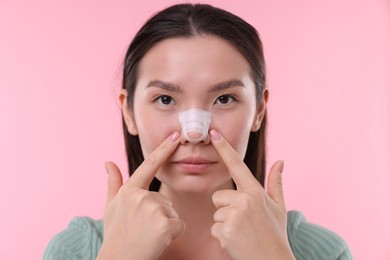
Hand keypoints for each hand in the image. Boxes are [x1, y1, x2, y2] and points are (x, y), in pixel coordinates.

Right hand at [97, 132, 185, 259]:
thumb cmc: (116, 234)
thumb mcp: (110, 207)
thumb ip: (113, 183)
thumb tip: (108, 162)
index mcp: (129, 190)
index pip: (149, 164)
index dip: (164, 149)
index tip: (175, 135)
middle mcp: (141, 196)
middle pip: (164, 200)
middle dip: (159, 214)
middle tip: (143, 228)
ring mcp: (153, 209)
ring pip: (172, 212)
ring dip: (165, 224)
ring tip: (148, 234)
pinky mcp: (165, 224)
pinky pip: (179, 224)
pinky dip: (173, 234)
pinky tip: (158, 240)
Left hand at [210, 129, 294, 259]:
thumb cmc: (276, 235)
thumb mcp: (279, 208)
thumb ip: (276, 183)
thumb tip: (281, 161)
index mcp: (256, 192)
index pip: (237, 165)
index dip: (224, 148)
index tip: (213, 133)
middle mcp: (245, 199)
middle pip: (219, 196)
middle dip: (226, 209)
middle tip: (243, 223)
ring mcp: (234, 214)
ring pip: (216, 213)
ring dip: (224, 224)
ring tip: (242, 233)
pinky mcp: (225, 229)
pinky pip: (214, 228)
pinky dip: (222, 237)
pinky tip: (236, 242)